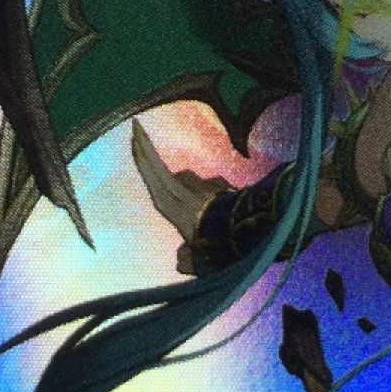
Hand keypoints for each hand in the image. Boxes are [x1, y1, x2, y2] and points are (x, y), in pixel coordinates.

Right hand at [130, 120, 231, 273]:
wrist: (256, 228)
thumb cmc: (226, 248)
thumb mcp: (203, 263)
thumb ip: (189, 261)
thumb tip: (179, 261)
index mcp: (178, 210)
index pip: (155, 182)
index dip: (143, 163)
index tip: (134, 141)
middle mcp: (188, 193)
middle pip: (161, 167)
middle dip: (147, 147)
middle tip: (137, 127)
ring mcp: (205, 186)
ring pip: (184, 177)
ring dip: (176, 179)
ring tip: (176, 194)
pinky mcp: (221, 186)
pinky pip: (205, 186)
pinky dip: (201, 190)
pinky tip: (209, 203)